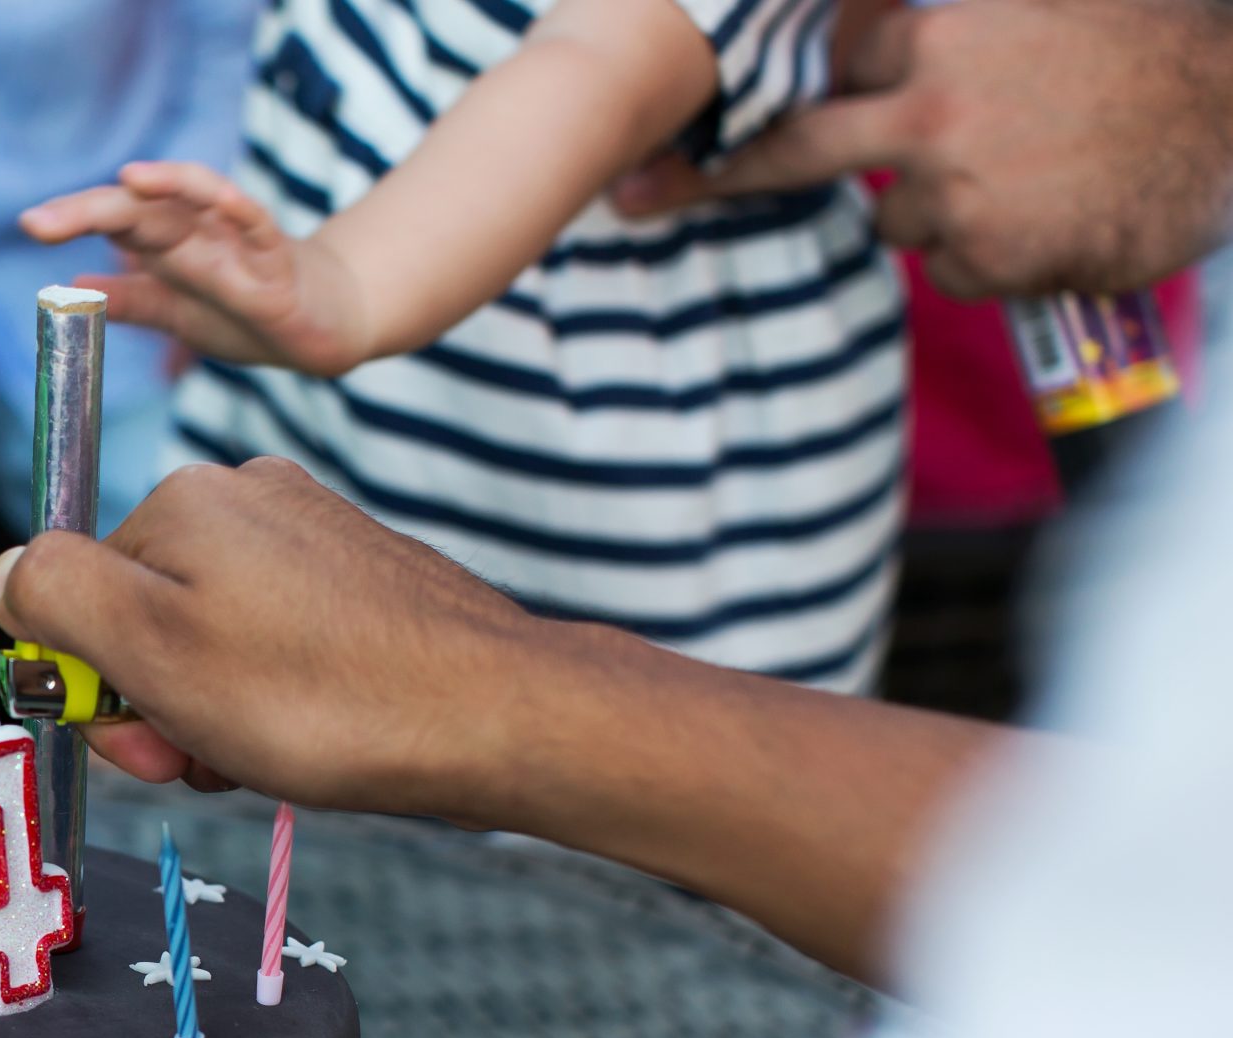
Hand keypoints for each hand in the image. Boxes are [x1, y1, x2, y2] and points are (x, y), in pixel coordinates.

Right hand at [0, 458, 555, 818]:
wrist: (495, 718)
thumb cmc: (320, 697)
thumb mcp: (152, 650)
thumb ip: (54, 596)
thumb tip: (2, 577)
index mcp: (181, 500)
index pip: (73, 592)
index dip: (93, 683)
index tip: (144, 735)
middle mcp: (244, 496)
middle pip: (141, 614)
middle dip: (155, 699)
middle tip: (203, 757)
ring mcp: (307, 534)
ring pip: (207, 637)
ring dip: (210, 708)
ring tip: (262, 751)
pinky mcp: (356, 577)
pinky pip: (271, 642)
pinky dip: (269, 697)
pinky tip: (304, 734)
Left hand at [20, 162, 376, 376]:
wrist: (319, 329)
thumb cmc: (246, 314)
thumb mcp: (178, 315)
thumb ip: (133, 301)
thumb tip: (73, 286)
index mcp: (167, 247)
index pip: (114, 220)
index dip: (73, 217)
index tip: (29, 224)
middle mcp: (196, 233)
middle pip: (141, 208)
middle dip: (91, 209)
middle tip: (40, 221)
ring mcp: (236, 240)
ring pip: (198, 200)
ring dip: (167, 185)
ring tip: (129, 179)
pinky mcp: (276, 257)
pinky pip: (256, 221)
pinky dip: (234, 206)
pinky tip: (213, 198)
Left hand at [609, 0, 1232, 297]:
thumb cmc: (1145, 51)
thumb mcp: (1045, 5)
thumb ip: (954, 24)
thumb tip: (871, 47)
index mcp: (938, 40)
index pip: (828, 72)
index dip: (793, 95)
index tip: (693, 120)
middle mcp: (930, 114)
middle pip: (798, 151)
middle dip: (716, 174)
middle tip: (636, 196)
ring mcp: (953, 189)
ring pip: (900, 218)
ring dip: (945, 209)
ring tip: (1039, 175)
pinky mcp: (986, 256)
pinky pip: (954, 267)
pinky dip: (993, 255)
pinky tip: (1057, 218)